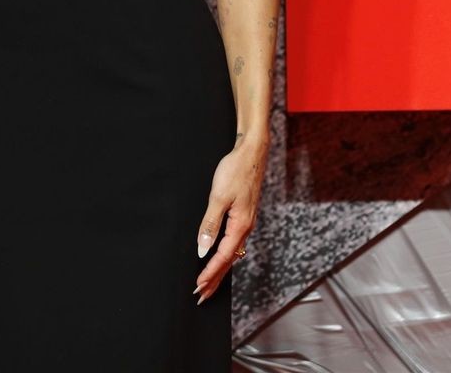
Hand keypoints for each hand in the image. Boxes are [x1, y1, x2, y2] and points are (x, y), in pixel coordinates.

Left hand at [193, 134, 265, 302]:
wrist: (252, 153)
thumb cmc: (236, 171)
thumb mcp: (218, 196)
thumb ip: (210, 224)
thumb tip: (202, 249)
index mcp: (240, 225)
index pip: (223, 257)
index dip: (210, 273)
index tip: (198, 286)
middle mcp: (245, 228)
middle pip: (229, 261)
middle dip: (215, 280)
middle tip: (202, 296)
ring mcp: (246, 223)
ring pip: (232, 254)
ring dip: (219, 270)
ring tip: (208, 285)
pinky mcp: (244, 217)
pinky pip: (234, 244)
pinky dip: (225, 257)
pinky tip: (221, 259)